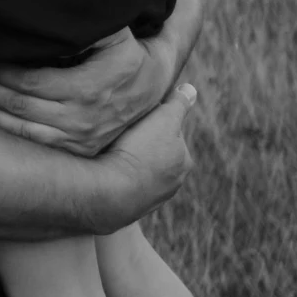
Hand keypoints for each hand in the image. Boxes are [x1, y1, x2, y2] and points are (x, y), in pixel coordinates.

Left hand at [0, 24, 178, 156]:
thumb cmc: (124, 52)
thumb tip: (51, 16)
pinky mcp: (77, 152)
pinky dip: (2, 132)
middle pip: (19, 105)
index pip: (30, 82)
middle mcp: (84, 118)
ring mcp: (80, 139)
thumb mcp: (114, 32)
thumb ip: (84, 26)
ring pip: (20, 130)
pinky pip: (31, 145)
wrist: (152, 86)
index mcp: (91, 86)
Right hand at [90, 79, 196, 229]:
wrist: (112, 192)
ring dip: (130, 160)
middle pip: (157, 153)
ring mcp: (150, 198)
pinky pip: (125, 185)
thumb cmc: (140, 152)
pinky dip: (118, 176)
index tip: (139, 116)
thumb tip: (191, 89)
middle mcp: (172, 184)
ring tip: (112, 149)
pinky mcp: (129, 208)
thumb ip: (178, 105)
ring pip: (141, 170)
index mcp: (183, 162)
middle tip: (124, 131)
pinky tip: (106, 167)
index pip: (172, 133)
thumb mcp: (163, 119)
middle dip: (144, 143)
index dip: (156, 120)